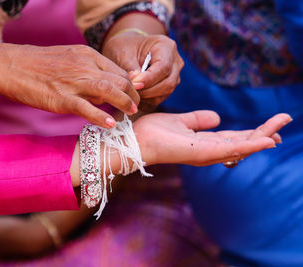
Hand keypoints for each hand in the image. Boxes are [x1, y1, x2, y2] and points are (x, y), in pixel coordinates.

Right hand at [0, 44, 139, 127]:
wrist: (11, 65)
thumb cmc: (39, 64)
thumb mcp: (68, 58)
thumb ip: (89, 71)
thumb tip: (105, 91)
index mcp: (87, 55)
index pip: (119, 70)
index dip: (130, 84)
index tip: (134, 95)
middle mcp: (83, 66)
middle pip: (119, 79)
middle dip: (133, 94)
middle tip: (137, 106)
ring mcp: (72, 82)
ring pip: (108, 90)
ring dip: (124, 102)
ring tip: (132, 112)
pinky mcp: (61, 98)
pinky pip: (86, 107)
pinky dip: (100, 116)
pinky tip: (110, 124)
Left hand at [102, 33, 183, 110]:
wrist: (127, 50)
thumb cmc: (125, 47)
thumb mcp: (124, 53)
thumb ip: (131, 67)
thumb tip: (137, 83)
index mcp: (166, 46)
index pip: (163, 67)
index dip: (149, 79)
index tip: (134, 84)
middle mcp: (175, 62)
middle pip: (168, 82)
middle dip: (148, 90)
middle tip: (130, 92)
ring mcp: (173, 76)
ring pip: (165, 93)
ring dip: (147, 97)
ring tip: (130, 94)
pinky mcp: (167, 88)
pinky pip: (159, 99)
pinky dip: (146, 101)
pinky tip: (134, 97)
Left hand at [134, 111, 290, 165]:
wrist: (135, 140)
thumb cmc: (153, 132)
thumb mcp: (180, 121)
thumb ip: (198, 120)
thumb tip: (216, 117)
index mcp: (204, 142)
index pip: (235, 137)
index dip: (254, 132)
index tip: (272, 123)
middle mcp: (208, 151)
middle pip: (242, 142)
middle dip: (264, 133)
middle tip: (284, 121)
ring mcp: (206, 154)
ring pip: (241, 146)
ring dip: (262, 137)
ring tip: (280, 128)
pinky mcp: (201, 153)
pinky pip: (229, 149)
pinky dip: (249, 146)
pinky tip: (266, 140)